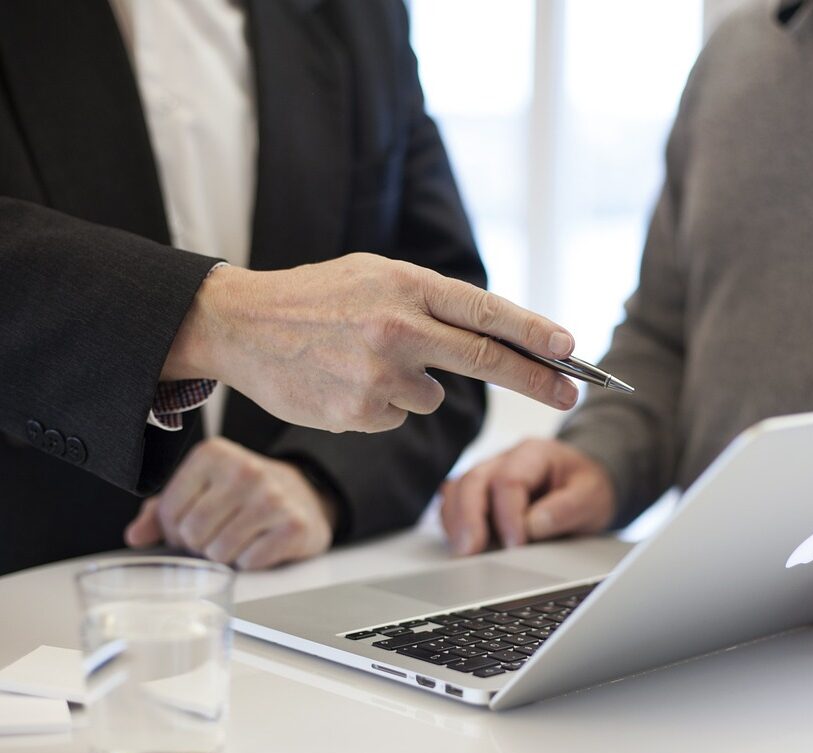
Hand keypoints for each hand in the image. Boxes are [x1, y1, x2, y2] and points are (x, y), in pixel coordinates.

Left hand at [124, 437, 335, 570]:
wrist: (304, 495)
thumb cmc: (243, 495)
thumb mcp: (202, 489)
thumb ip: (162, 510)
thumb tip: (135, 536)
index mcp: (213, 454)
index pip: (169, 511)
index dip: (175, 529)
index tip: (193, 523)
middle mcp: (244, 470)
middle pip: (193, 534)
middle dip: (200, 544)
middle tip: (217, 534)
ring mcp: (272, 498)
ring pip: (218, 552)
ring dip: (224, 555)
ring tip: (239, 538)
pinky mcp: (294, 525)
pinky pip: (250, 562)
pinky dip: (250, 561)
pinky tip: (260, 543)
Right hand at [162, 254, 579, 432]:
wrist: (240, 324)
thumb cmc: (316, 297)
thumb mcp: (375, 276)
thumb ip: (431, 302)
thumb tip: (494, 336)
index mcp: (406, 285)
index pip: (486, 312)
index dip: (535, 333)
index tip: (570, 349)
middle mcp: (398, 328)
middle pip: (486, 360)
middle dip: (537, 380)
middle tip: (572, 393)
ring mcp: (378, 374)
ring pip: (432, 396)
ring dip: (415, 385)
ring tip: (363, 360)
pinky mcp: (359, 412)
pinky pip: (397, 416)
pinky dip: (382, 404)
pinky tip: (345, 381)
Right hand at [440, 438, 616, 555]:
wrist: (584, 486)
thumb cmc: (586, 488)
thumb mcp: (592, 496)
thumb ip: (566, 509)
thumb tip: (532, 526)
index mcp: (534, 453)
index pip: (509, 480)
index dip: (508, 515)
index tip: (516, 545)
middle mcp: (504, 460)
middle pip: (473, 480)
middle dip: (469, 517)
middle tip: (470, 550)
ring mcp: (488, 476)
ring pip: (457, 490)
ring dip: (456, 522)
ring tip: (462, 551)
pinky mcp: (479, 495)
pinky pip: (454, 503)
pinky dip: (453, 523)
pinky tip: (461, 544)